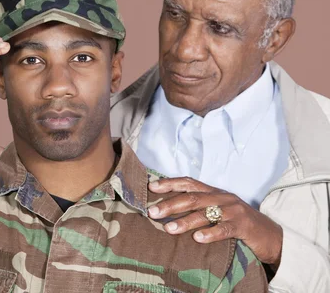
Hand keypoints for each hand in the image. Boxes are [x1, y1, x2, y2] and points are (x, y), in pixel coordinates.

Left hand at [148, 177, 282, 266]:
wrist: (272, 236)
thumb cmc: (238, 224)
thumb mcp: (217, 211)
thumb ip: (198, 209)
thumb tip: (167, 211)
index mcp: (214, 192)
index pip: (189, 183)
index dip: (170, 183)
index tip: (151, 187)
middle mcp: (222, 198)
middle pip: (193, 198)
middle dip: (171, 204)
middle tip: (153, 212)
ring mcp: (234, 211)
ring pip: (205, 213)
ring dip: (185, 221)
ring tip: (168, 228)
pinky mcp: (244, 226)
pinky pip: (225, 229)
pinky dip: (210, 233)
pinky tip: (198, 238)